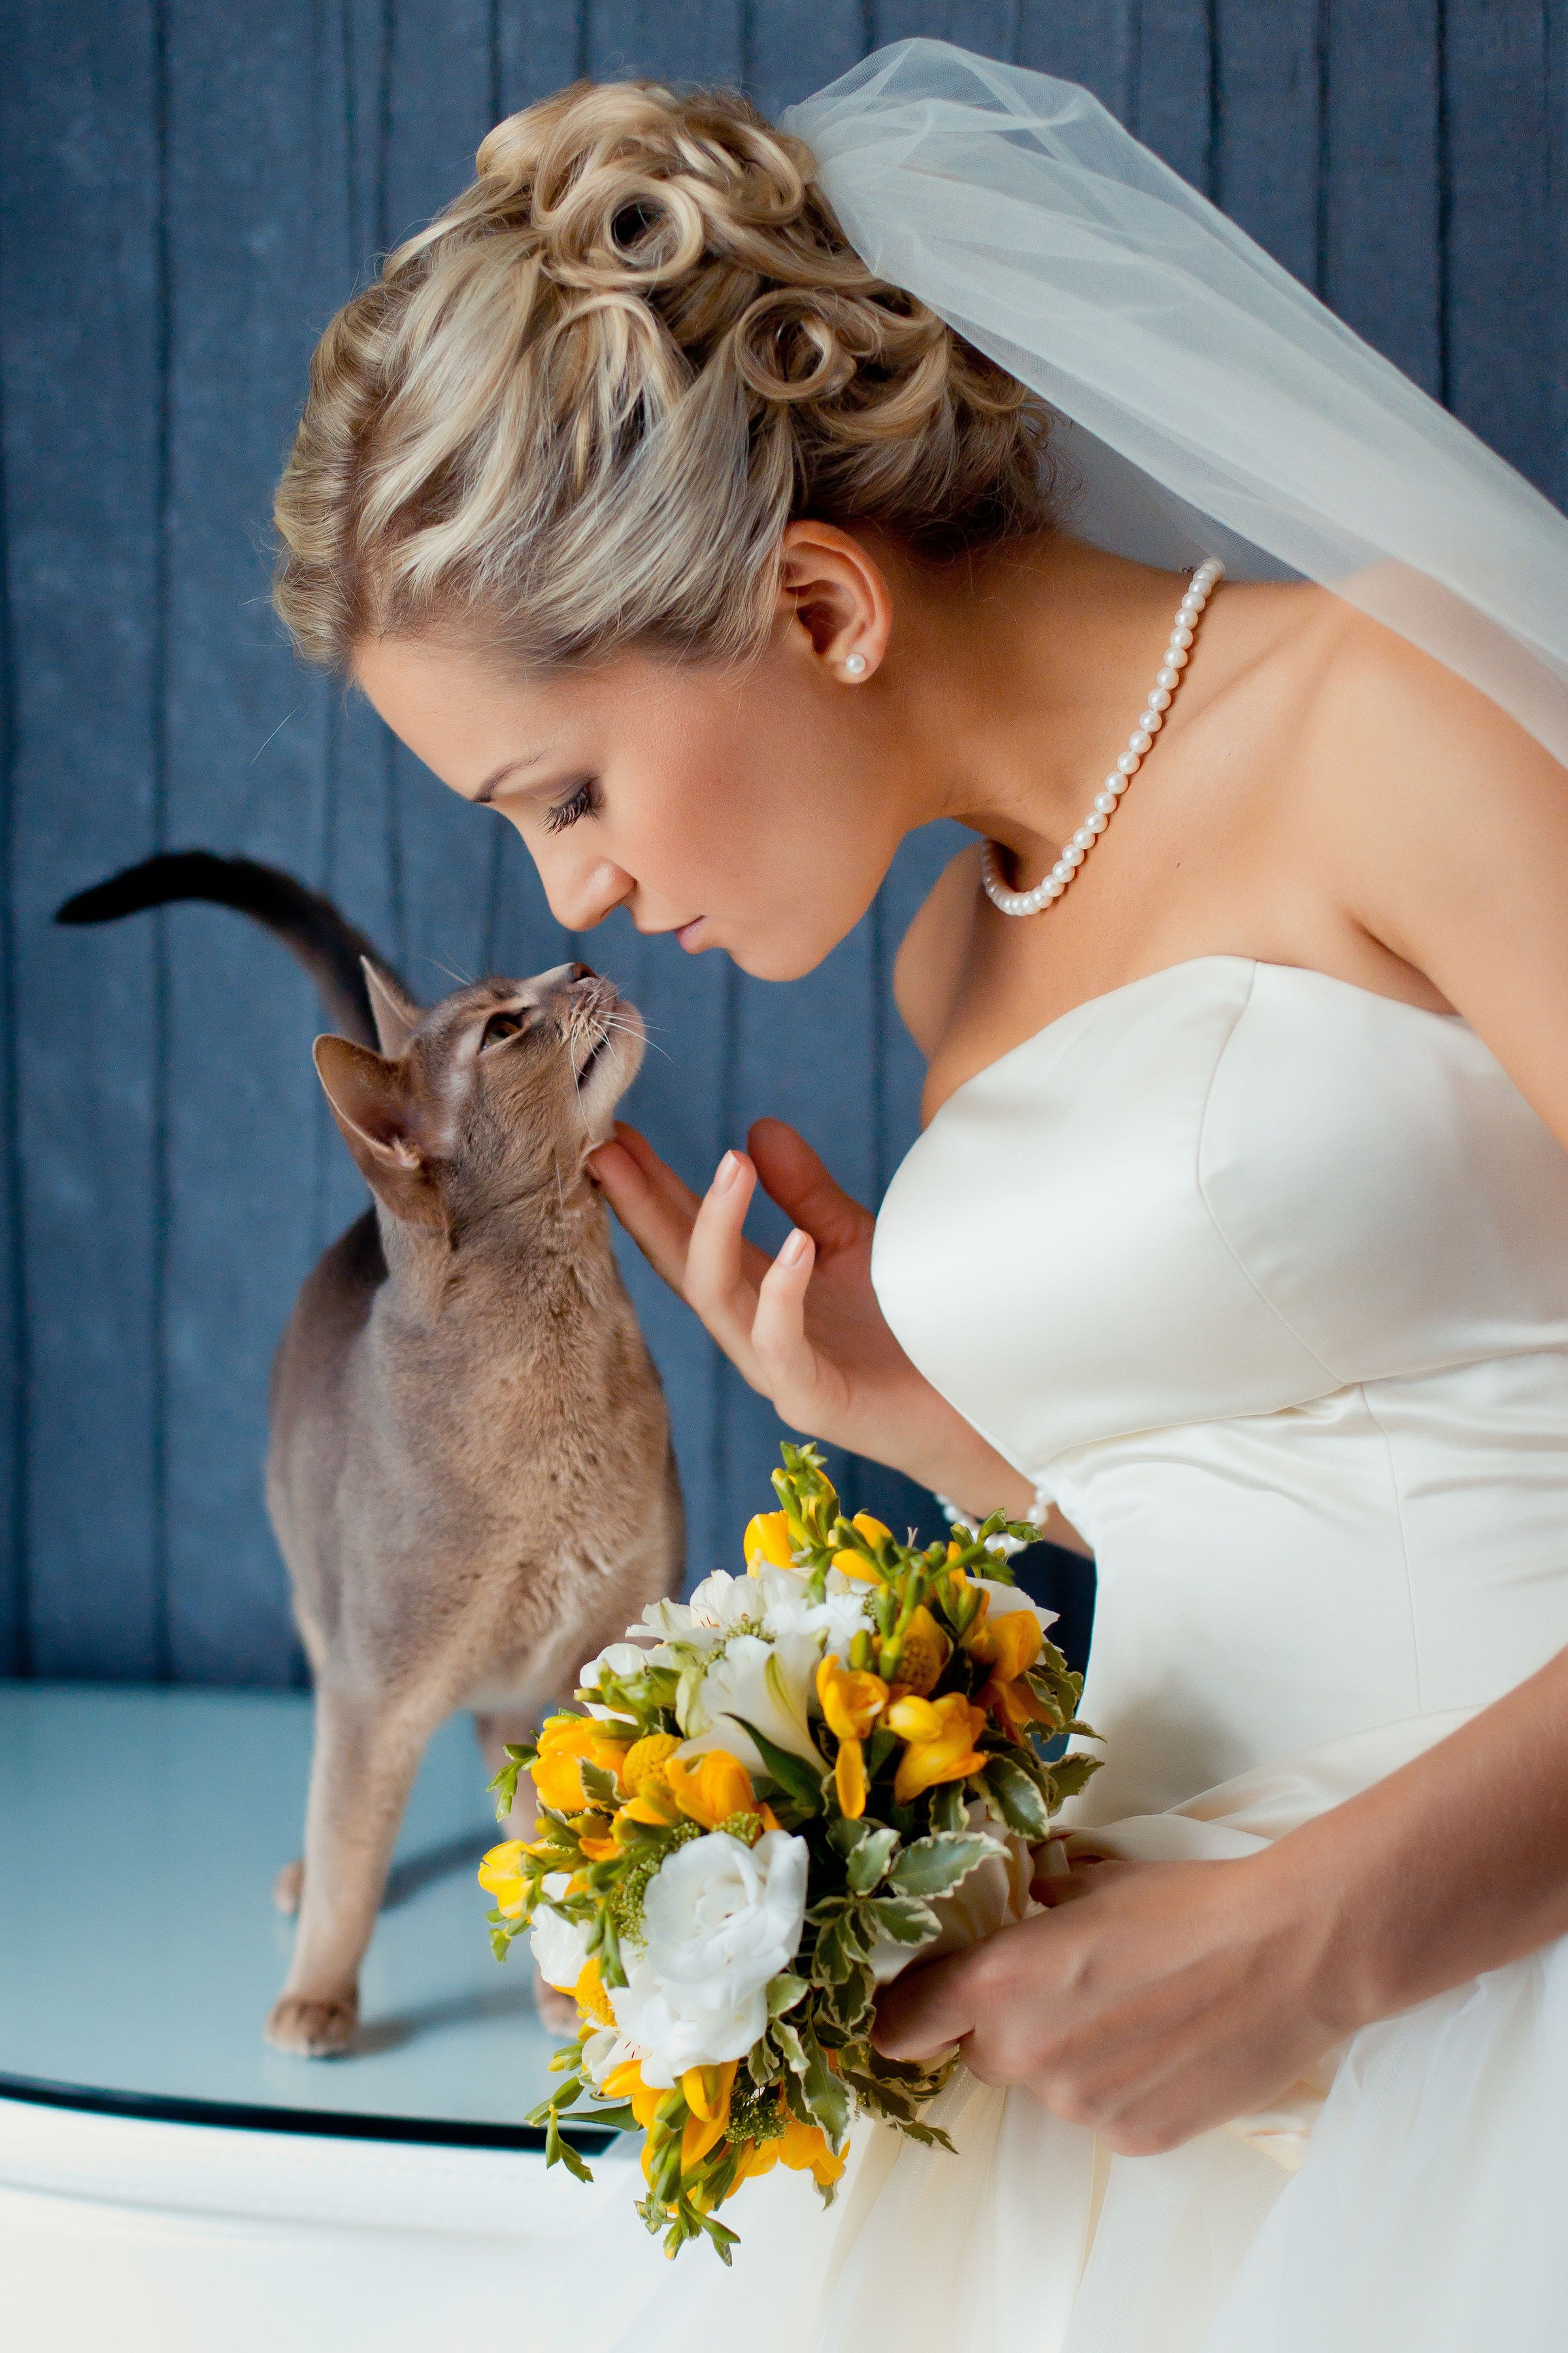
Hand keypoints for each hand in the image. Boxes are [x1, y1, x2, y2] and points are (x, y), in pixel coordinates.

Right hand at [588, 1117, 1030, 1507]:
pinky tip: (794, 1243)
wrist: (970, 1409)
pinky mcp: (814, 1401)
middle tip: (610, 1149)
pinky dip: (782, 1293)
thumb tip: (757, 1129)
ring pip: (716, 1300)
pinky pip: (782, 1345)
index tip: (616, 1134)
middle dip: (641, 1207)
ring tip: (729, 1165)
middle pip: (679, 1264)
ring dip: (712, 1231)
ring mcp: (776, 1371)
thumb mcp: (850, 1243)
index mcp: (755, 1294)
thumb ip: (805, 1193)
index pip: (686, 1235)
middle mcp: (751, 1333)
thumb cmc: (907, 1329)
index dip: (650, 1187)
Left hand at [871, 1852, 1342, 2154]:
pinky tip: (1169, 2046)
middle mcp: (1028, 2054)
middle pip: (980, 2053)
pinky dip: (1122, 2087)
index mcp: (1000, 1983)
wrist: (1290, 1953)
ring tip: (1138, 2010)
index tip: (913, 2009)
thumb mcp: (1095, 1879)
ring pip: (1048, 2085)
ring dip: (1071, 2056)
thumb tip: (1023, 1889)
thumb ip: (1038, 1897)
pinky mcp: (1134, 2139)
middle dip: (1007, 2026)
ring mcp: (1082, 2107)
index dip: (905, 2014)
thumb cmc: (1191, 1904)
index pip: (903, 2022)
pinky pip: (1103, 2115)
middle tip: (1066, 1987)